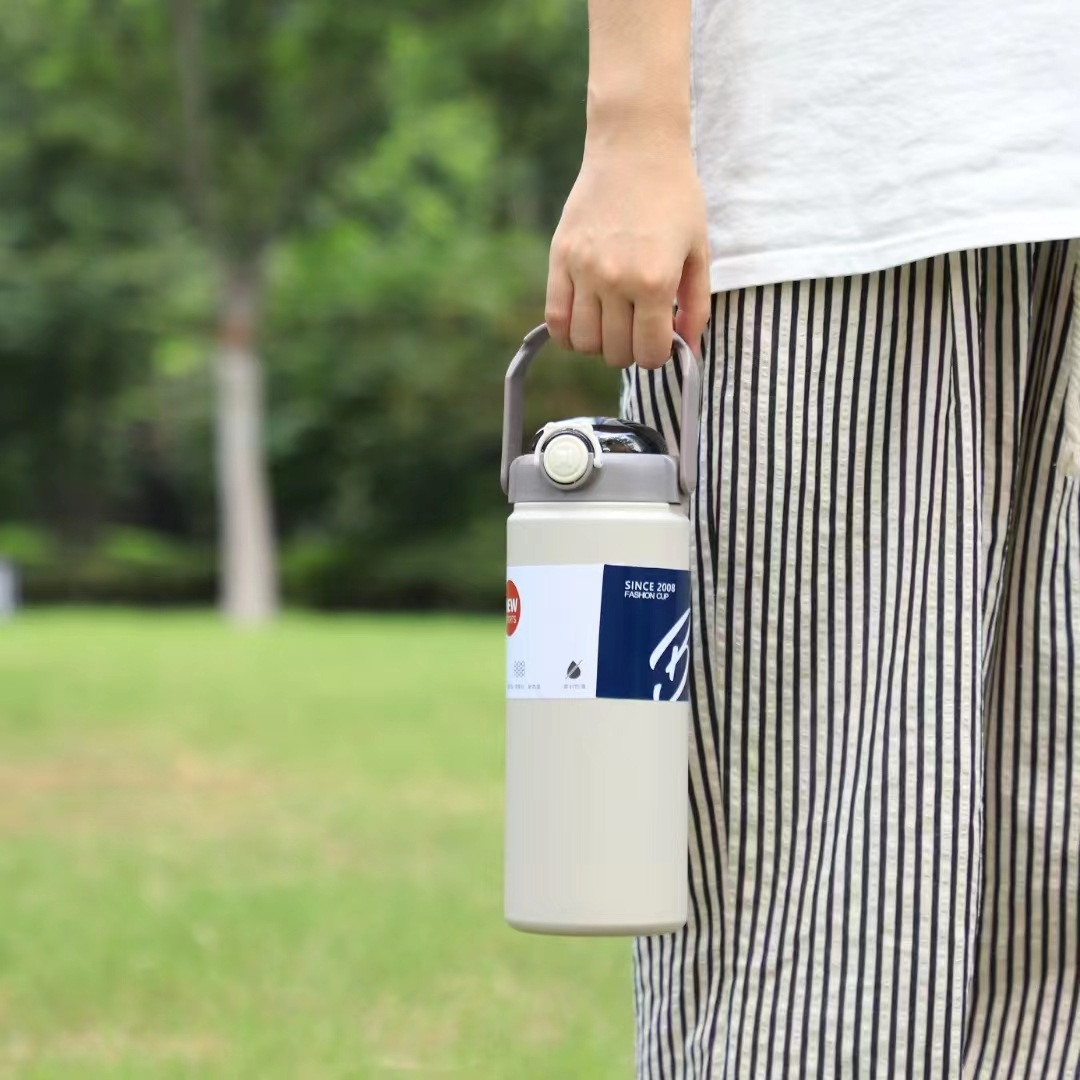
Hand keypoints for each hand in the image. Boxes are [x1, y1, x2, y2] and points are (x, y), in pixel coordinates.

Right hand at [545, 131, 709, 369]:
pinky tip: (583, 324)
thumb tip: (689, 351)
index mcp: (655, 281)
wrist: (635, 146)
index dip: (657, 355)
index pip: (649, 352)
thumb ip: (696, 306)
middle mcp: (615, 281)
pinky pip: (555, 319)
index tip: (660, 340)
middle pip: (615, 353)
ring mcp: (583, 270)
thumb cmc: (675, 197)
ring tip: (612, 324)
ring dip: (600, 344)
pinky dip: (568, 334)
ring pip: (584, 343)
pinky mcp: (560, 258)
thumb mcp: (699, 252)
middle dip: (630, 350)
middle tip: (638, 329)